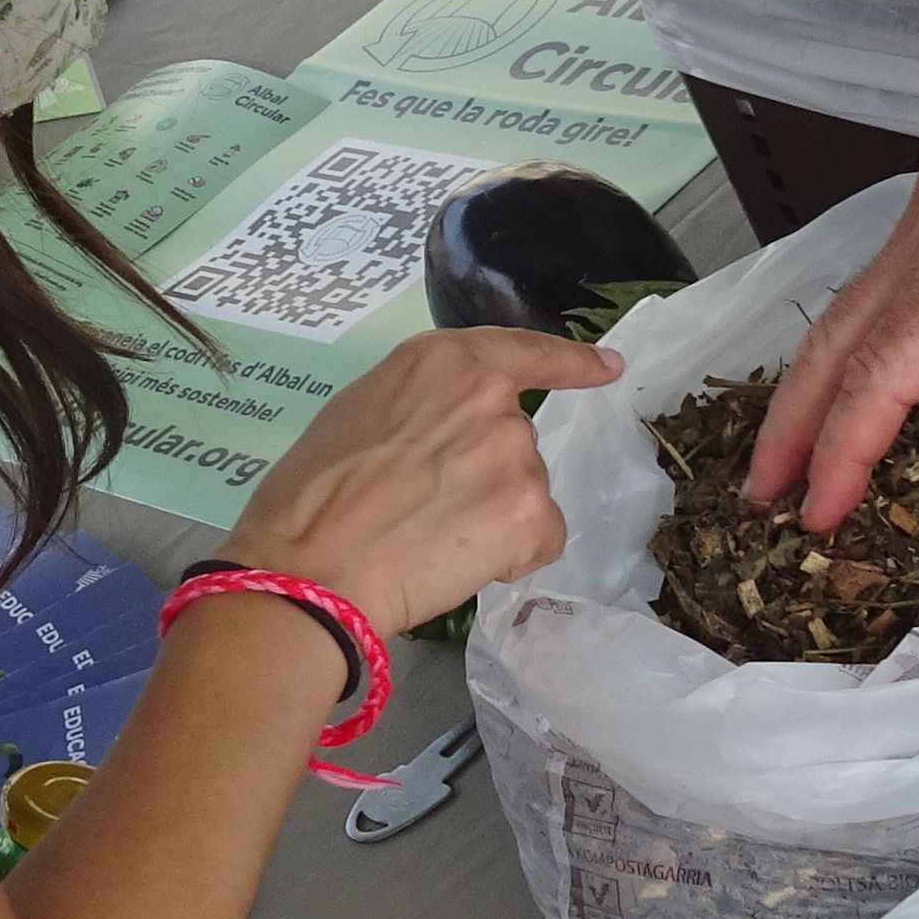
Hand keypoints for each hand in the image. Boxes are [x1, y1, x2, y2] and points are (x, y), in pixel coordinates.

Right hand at [219, 323, 618, 635]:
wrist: (310, 567)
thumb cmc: (310, 496)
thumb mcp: (358, 414)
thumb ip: (418, 406)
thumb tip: (439, 433)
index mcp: (442, 361)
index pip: (523, 351)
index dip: (571, 362)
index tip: (608, 368)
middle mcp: (489, 399)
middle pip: (514, 438)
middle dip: (485, 475)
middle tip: (425, 511)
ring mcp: (514, 455)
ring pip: (525, 491)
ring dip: (496, 519)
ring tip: (431, 542)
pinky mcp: (529, 512)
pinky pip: (539, 538)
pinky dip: (512, 557)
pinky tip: (460, 566)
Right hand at [748, 0, 918, 529]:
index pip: (891, 370)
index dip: (853, 447)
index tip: (822, 512)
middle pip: (836, 347)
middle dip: (793, 427)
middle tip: (759, 498)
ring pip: (845, 315)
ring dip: (810, 386)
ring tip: (788, 447)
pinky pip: (872, 285)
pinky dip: (846, 341)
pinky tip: (863, 358)